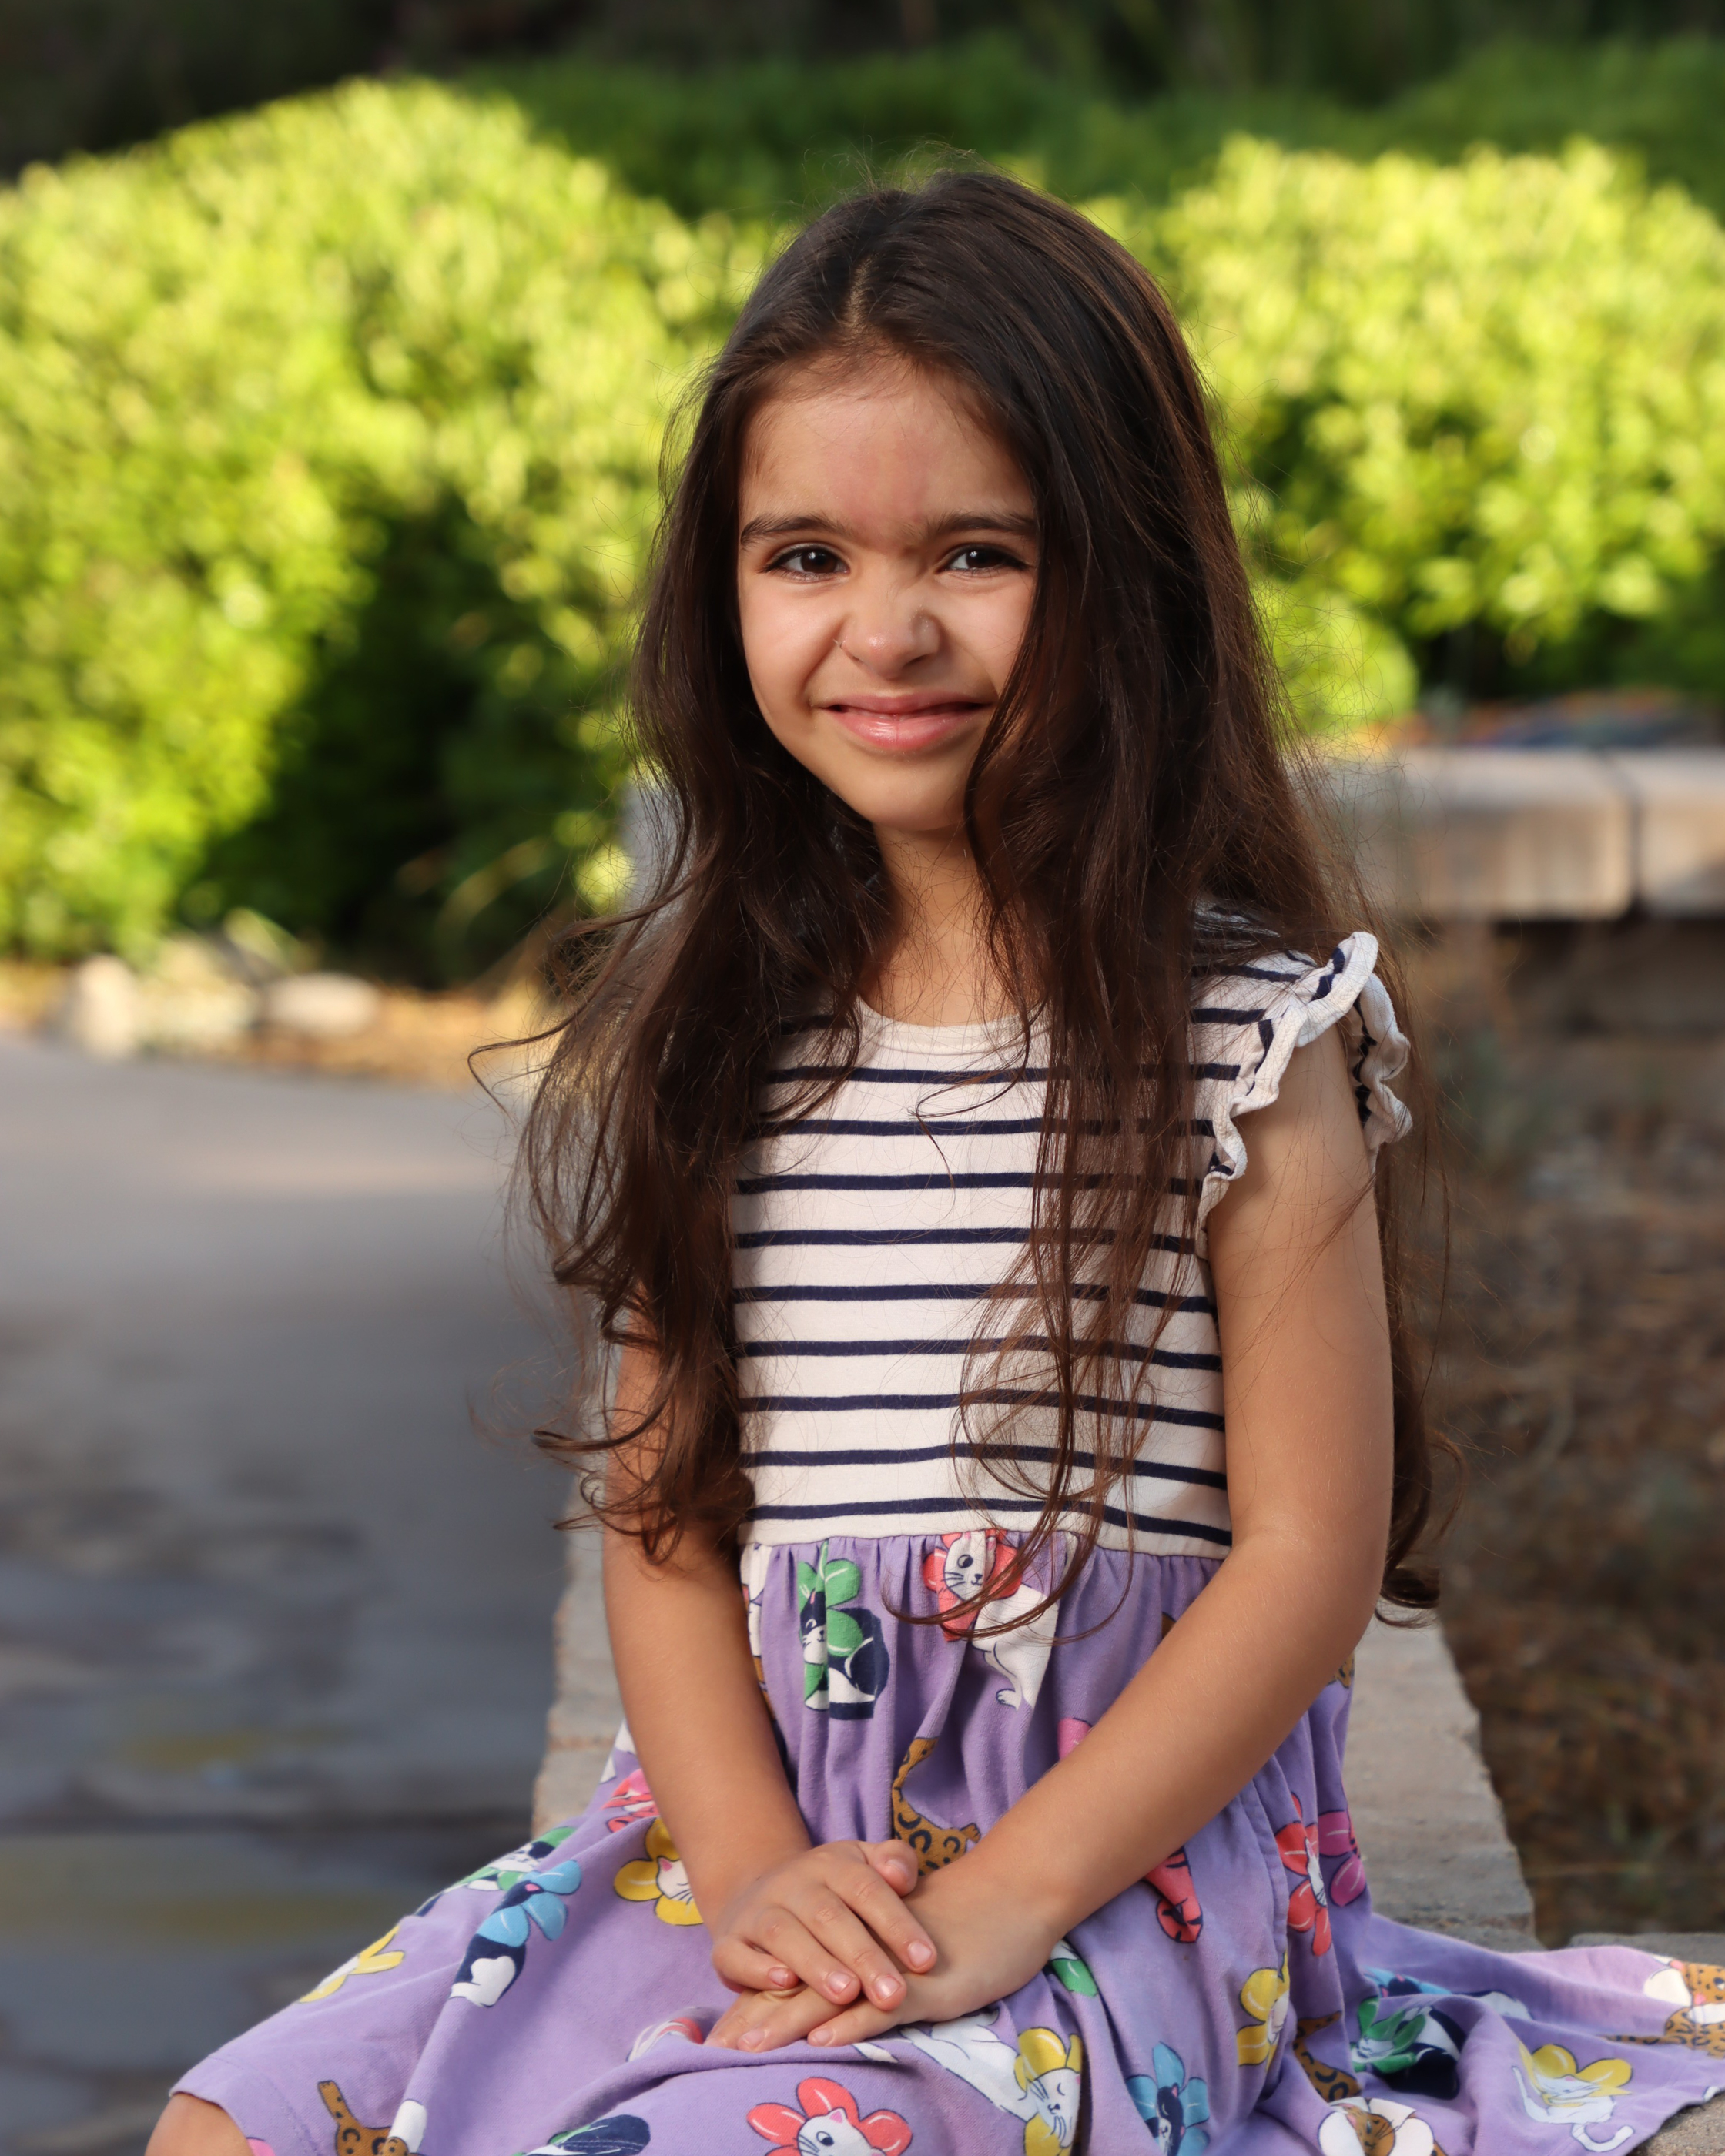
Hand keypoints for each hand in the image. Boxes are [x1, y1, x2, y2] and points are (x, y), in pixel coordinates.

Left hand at [707, 1847, 1057, 2052]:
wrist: (1015, 1893)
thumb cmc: (970, 1922)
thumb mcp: (917, 1943)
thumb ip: (881, 1960)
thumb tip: (849, 1991)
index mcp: (861, 1941)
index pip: (804, 1972)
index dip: (765, 2000)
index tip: (724, 2031)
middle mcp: (868, 1950)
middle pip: (805, 1985)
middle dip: (761, 2018)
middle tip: (718, 2047)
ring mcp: (893, 1967)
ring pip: (832, 1996)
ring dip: (787, 2024)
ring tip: (746, 2048)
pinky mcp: (925, 1983)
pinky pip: (881, 2004)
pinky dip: (848, 2022)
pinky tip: (819, 2038)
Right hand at [708, 1839, 935, 2018]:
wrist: (758, 1891)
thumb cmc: (833, 1891)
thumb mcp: (864, 1865)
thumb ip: (894, 1863)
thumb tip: (902, 1875)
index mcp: (832, 1864)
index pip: (867, 1888)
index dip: (897, 1923)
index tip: (927, 1961)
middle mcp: (793, 1883)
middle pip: (829, 1915)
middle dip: (863, 1955)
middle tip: (893, 1994)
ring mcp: (758, 1911)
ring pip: (783, 1932)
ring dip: (816, 1963)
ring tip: (847, 1994)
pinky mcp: (728, 1941)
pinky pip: (737, 1953)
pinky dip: (758, 1969)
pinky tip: (785, 1985)